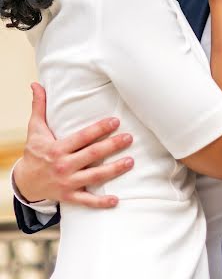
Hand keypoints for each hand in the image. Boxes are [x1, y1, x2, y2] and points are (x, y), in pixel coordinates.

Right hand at [13, 83, 133, 207]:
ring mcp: (68, 182)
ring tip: (130, 161)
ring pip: (94, 176)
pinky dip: (101, 203)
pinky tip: (116, 200)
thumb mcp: (35, 129)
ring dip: (114, 170)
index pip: (82, 137)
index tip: (115, 121)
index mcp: (58, 148)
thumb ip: (39, 106)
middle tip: (129, 138)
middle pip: (92, 154)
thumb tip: (36, 84)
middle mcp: (64, 165)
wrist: (25, 182)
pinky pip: (87, 201)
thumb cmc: (35, 152)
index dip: (99, 129)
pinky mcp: (70, 196)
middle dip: (112, 146)